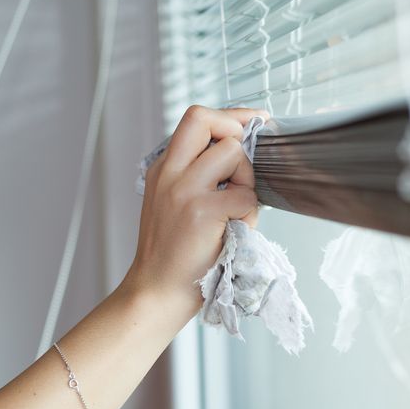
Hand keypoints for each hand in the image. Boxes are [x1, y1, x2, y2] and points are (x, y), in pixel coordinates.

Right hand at [131, 106, 266, 307]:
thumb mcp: (172, 202)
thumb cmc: (174, 254)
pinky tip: (234, 230)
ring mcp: (185, 191)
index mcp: (164, 168)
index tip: (252, 122)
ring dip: (246, 179)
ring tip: (236, 208)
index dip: (230, 116)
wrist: (157, 292)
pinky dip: (249, 213)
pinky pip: (246, 196)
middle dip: (236, 128)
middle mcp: (170, 173)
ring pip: (234, 153)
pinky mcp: (203, 212)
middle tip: (244, 158)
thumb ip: (198, 174)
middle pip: (205, 119)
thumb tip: (241, 150)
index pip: (196, 119)